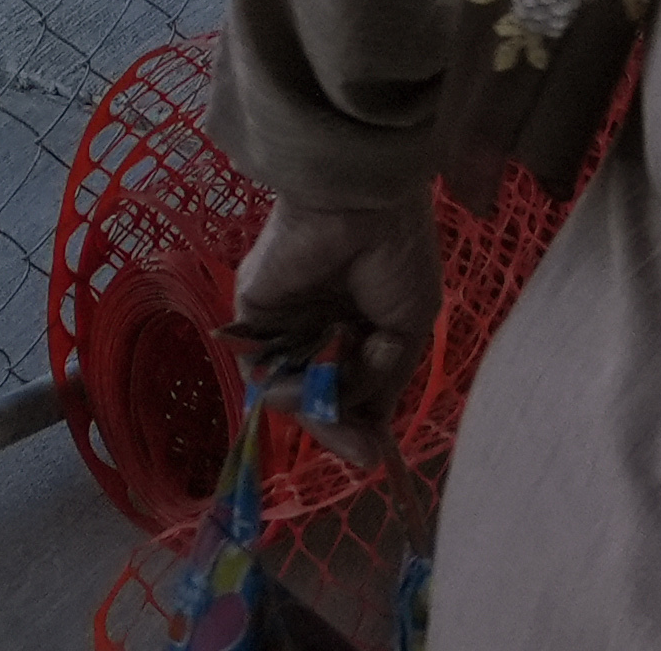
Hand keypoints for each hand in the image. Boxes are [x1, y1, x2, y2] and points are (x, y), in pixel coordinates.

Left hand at [230, 191, 438, 469]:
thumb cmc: (397, 255)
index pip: (350, 393)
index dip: (360, 426)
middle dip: (339, 429)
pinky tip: (313, 383)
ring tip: (345, 392)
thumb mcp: (407, 331)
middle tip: (362, 451)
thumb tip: (370, 447)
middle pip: (319, 400)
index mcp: (357, 327)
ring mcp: (285, 325)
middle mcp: (319, 329)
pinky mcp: (253, 316)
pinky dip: (289, 388)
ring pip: (292, 393)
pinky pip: (264, 370)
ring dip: (319, 408)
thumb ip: (381, 385)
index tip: (374, 454)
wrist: (362, 205)